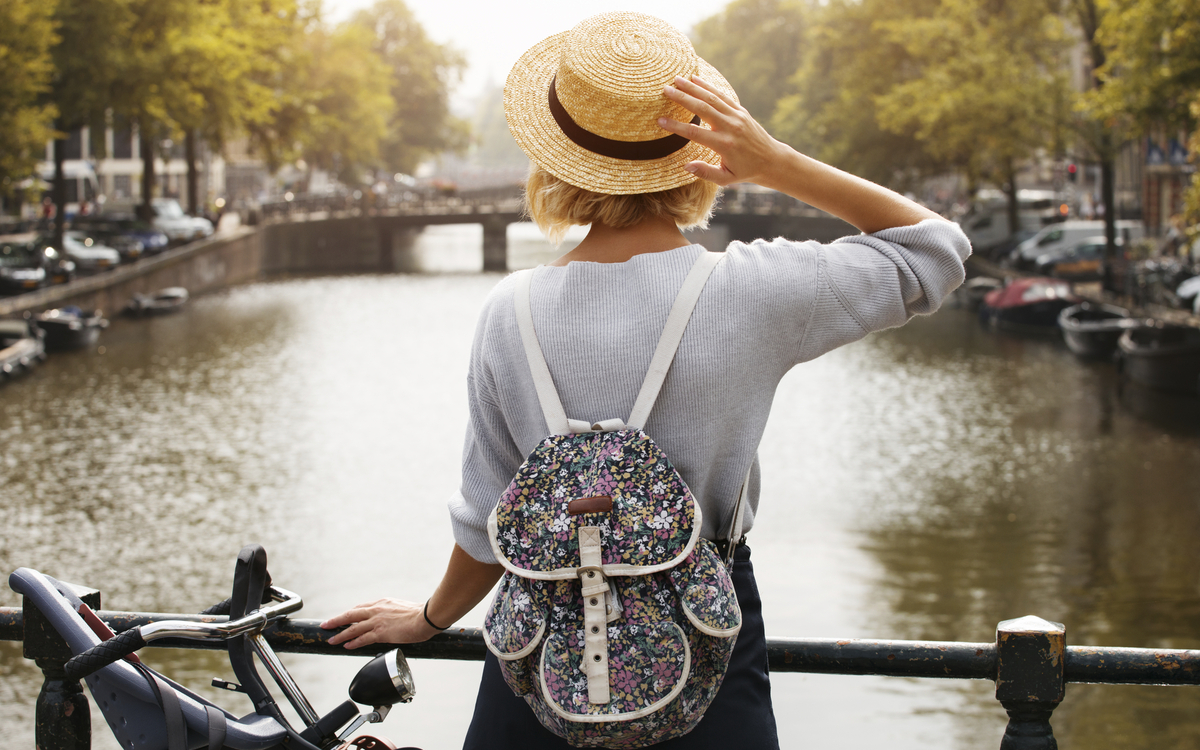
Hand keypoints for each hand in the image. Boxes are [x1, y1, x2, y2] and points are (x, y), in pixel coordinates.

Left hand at [320, 598, 440, 648]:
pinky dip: (353, 642)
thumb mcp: (402, 608)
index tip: (344, 617)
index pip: (361, 607)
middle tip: (326, 624)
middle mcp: (377, 610)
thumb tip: (394, 619)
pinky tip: (346, 646)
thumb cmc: (420, 614)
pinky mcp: (381, 632)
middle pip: (351, 614)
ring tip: (331, 639)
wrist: (426, 617)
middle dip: (336, 620)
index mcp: (382, 603)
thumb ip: (394, 613)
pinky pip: (362, 638)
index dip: (350, 614)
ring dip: (340, 634)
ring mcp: (377, 621)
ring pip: (353, 628)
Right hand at [659, 75, 788, 187]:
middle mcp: (730, 127)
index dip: (676, 126)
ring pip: (711, 97)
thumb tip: (686, 166)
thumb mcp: (726, 179)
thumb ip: (706, 173)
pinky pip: (722, 95)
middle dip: (682, 98)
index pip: (694, 133)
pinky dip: (708, 86)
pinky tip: (695, 79)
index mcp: (724, 145)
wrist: (771, 160)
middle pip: (702, 108)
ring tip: (676, 79)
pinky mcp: (740, 110)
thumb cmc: (745, 171)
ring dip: (692, 87)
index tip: (660, 120)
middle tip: (665, 89)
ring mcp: (736, 116)